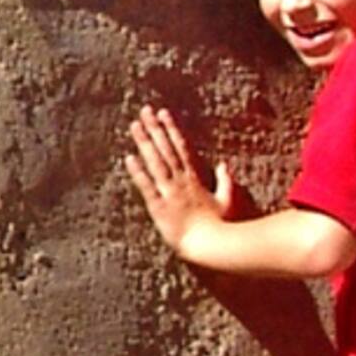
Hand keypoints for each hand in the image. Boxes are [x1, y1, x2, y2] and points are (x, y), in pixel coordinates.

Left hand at [124, 104, 234, 257]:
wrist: (210, 245)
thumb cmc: (219, 227)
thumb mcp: (226, 200)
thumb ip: (225, 181)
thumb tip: (224, 165)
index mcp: (193, 179)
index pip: (180, 148)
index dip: (171, 129)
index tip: (163, 113)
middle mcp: (180, 181)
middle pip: (166, 149)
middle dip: (155, 129)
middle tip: (144, 110)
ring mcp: (170, 193)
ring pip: (156, 162)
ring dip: (145, 143)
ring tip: (134, 125)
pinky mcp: (159, 207)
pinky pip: (147, 187)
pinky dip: (138, 172)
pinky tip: (129, 158)